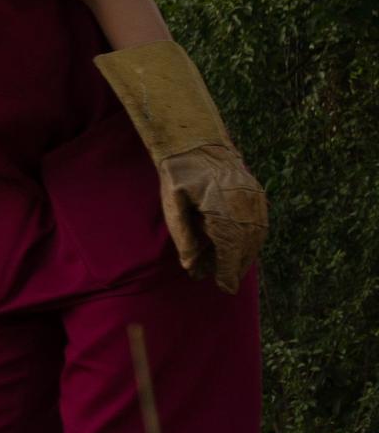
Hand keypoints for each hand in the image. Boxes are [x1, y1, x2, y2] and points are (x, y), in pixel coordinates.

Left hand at [156, 144, 267, 293]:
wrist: (198, 143)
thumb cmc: (180, 175)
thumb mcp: (173, 206)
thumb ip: (184, 237)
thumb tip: (192, 266)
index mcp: (224, 211)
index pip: (231, 251)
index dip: (228, 273)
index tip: (225, 288)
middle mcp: (246, 207)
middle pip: (246, 248)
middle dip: (236, 267)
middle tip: (223, 281)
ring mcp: (256, 200)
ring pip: (256, 237)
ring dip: (244, 255)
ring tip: (229, 268)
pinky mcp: (258, 195)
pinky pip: (259, 224)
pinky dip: (251, 239)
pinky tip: (238, 247)